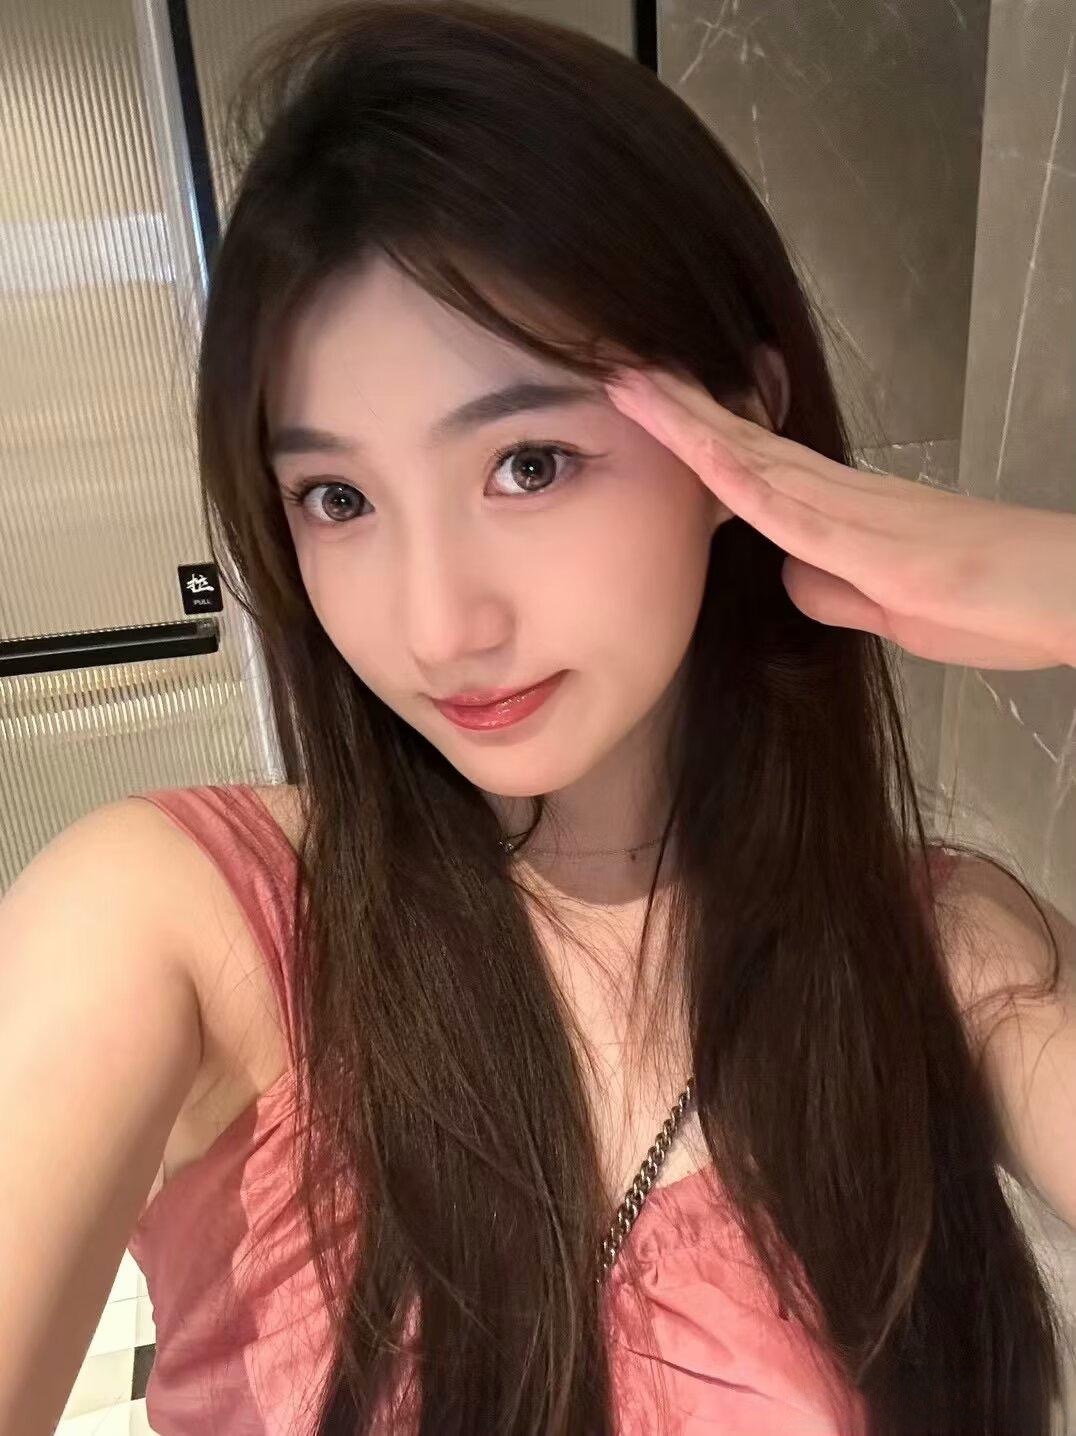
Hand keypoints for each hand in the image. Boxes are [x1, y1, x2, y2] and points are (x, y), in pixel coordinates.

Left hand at [605, 367, 1075, 670]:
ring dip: (686, 421)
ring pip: (751, 457)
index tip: (647, 403)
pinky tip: (691, 445)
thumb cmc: (991, 601)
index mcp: (841, 509)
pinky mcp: (869, 543)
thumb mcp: (892, 609)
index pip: (754, 462)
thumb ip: (835, 590)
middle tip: (615, 366)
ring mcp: (852, 511)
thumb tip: (787, 575)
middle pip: (741, 442)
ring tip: (628, 380)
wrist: (1065, 592)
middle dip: (676, 407)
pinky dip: (732, 471)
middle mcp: (839, 494)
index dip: (697, 430)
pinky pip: (786, 504)